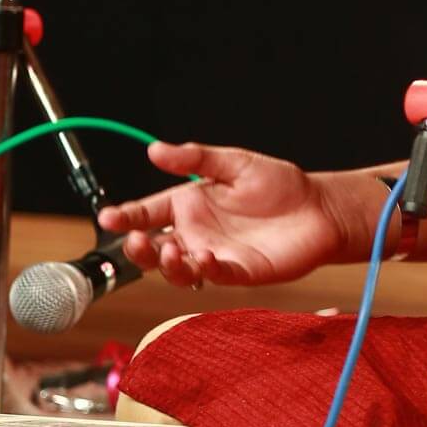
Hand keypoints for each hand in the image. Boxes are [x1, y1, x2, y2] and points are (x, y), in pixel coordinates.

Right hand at [97, 141, 354, 287]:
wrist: (318, 207)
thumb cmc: (279, 184)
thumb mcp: (234, 162)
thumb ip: (195, 159)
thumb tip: (155, 150)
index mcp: (189, 205)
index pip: (147, 212)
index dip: (125, 216)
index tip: (108, 216)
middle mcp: (196, 233)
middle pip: (153, 248)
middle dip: (138, 249)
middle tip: (135, 241)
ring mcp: (214, 255)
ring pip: (177, 269)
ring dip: (167, 264)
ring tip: (168, 251)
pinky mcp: (238, 272)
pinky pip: (213, 276)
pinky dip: (204, 270)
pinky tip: (204, 258)